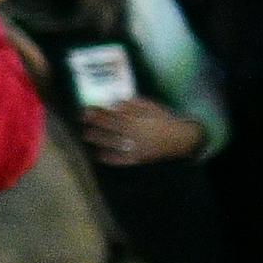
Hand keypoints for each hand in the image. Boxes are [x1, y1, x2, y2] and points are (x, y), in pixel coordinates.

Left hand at [80, 98, 204, 165]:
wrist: (181, 138)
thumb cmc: (164, 120)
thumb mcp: (151, 107)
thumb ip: (133, 104)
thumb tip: (114, 102)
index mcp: (136, 120)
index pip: (113, 115)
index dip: (98, 112)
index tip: (86, 109)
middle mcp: (133, 134)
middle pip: (110, 128)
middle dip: (95, 124)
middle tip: (81, 120)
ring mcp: (135, 147)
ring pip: (113, 143)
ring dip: (99, 140)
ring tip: (86, 135)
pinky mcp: (138, 158)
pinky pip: (122, 160)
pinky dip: (110, 158)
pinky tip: (99, 156)